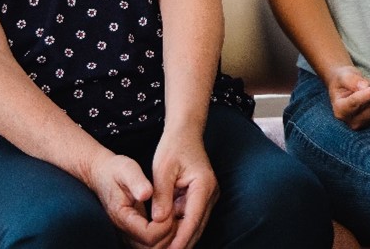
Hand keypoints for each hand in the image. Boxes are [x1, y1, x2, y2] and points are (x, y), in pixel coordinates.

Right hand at [86, 150, 177, 247]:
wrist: (101, 174)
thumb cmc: (115, 170)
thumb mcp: (126, 169)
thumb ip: (137, 181)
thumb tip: (147, 193)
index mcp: (123, 218)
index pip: (149, 236)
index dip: (165, 226)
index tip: (172, 207)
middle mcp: (125, 232)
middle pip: (153, 248)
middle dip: (170, 234)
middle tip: (178, 212)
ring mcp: (130, 234)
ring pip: (154, 248)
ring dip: (169, 236)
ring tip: (176, 214)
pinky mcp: (135, 233)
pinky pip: (152, 243)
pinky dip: (165, 235)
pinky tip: (171, 217)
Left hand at [147, 129, 218, 248]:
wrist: (185, 132)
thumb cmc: (173, 146)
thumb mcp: (163, 168)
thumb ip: (162, 195)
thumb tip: (159, 221)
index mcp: (204, 185)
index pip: (192, 220)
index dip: (181, 239)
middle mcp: (210, 194)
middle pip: (196, 227)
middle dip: (181, 244)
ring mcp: (207, 196)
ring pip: (194, 225)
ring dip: (180, 238)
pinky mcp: (200, 197)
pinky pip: (190, 218)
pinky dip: (180, 228)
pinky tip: (167, 238)